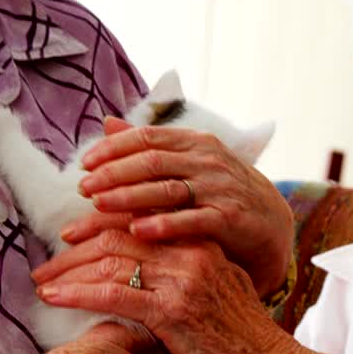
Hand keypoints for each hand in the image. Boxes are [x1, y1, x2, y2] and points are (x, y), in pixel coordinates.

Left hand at [34, 230, 299, 353]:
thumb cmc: (243, 338)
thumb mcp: (223, 287)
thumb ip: (192, 267)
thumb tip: (157, 262)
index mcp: (200, 241)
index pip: (137, 219)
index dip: (96, 226)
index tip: (69, 238)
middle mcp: (190, 251)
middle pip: (116, 235)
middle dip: (74, 249)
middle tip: (46, 265)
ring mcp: (181, 279)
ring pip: (109, 261)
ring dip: (69, 271)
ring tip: (42, 283)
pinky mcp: (172, 310)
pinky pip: (112, 294)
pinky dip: (77, 293)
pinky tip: (54, 298)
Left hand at [68, 118, 294, 296]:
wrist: (269, 223)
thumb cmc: (218, 193)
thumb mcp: (187, 163)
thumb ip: (148, 146)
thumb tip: (107, 123)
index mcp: (194, 142)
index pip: (147, 137)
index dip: (114, 148)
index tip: (84, 163)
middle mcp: (207, 160)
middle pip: (153, 161)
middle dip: (114, 173)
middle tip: (83, 188)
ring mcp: (220, 188)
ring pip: (168, 188)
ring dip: (130, 196)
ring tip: (99, 205)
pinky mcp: (230, 217)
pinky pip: (192, 219)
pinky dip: (164, 224)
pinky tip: (138, 230)